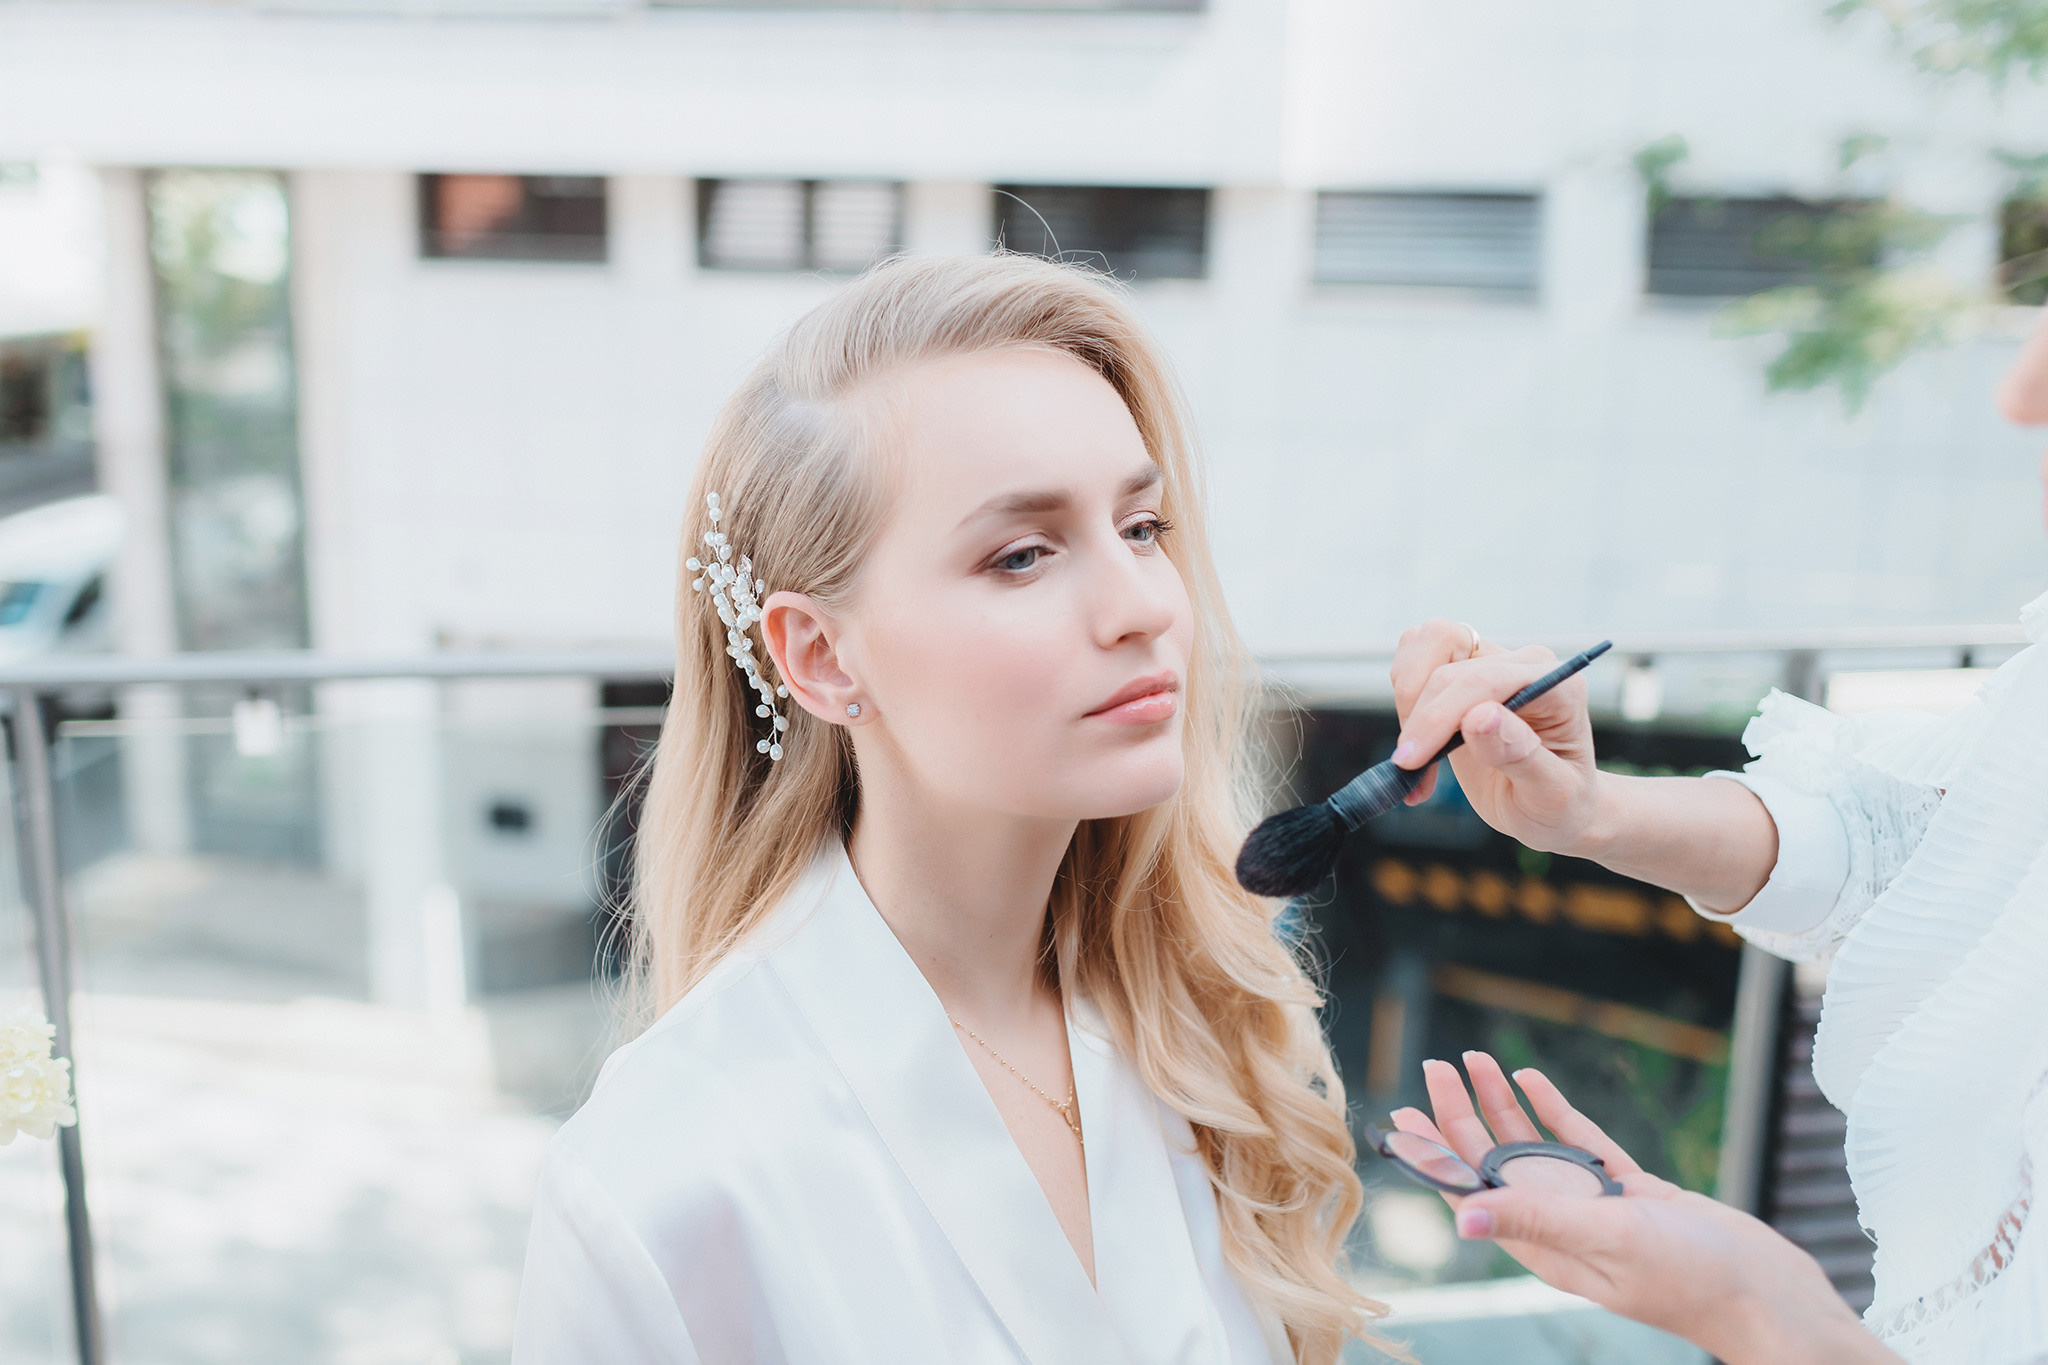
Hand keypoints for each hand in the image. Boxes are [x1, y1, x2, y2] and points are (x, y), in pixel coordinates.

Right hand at [1387, 621, 1604, 856]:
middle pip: (1448, 669)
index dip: (1442, 715)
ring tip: (1419, 757)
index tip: (1413, 758)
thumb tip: (1480, 716)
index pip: (1487, 680)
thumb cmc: (1556, 803)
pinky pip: (1414, 655)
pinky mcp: (1462, 665)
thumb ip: (1519, 754)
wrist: (1548, 806)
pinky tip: (1418, 742)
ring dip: (1408, 703)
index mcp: (1557, 687)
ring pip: (1424, 646)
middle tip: (1411, 769)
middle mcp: (1523, 664)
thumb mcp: (1549, 794)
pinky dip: (1403, 700)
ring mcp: (1491, 659)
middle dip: (1421, 720)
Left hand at [1388, 1054, 1894, 1364]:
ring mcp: (1597, 1208)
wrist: (1770, 1294)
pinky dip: (1556, 1112)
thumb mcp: (1607, 1242)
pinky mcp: (1634, 1194)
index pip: (1472, 1192)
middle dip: (1461, 1113)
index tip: (1402, 1116)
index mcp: (1545, 1245)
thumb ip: (1538, 1221)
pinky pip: (1582, 1144)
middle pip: (1495, 1161)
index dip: (1436, 1153)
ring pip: (1535, 1146)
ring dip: (1502, 1104)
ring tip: (1474, 1060)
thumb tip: (1463, 1220)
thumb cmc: (1693, 1280)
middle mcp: (1561, 1224)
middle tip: (1435, 1064)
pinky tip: (1534, 1082)